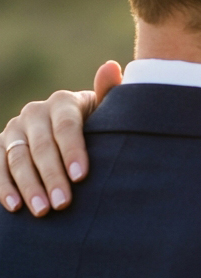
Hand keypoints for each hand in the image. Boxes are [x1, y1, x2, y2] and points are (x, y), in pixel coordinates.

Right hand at [0, 61, 122, 215]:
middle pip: (42, 147)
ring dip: (29, 186)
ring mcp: (15, 129)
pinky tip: (14, 207)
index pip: (67, 127)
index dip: (73, 151)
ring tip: (42, 211)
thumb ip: (109, 92)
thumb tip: (111, 66)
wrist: (71, 130)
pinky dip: (4, 187)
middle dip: (52, 176)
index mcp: (63, 102)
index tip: (82, 176)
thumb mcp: (107, 110)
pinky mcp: (0, 146)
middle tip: (63, 203)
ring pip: (18, 159)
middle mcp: (35, 112)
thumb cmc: (98, 123)